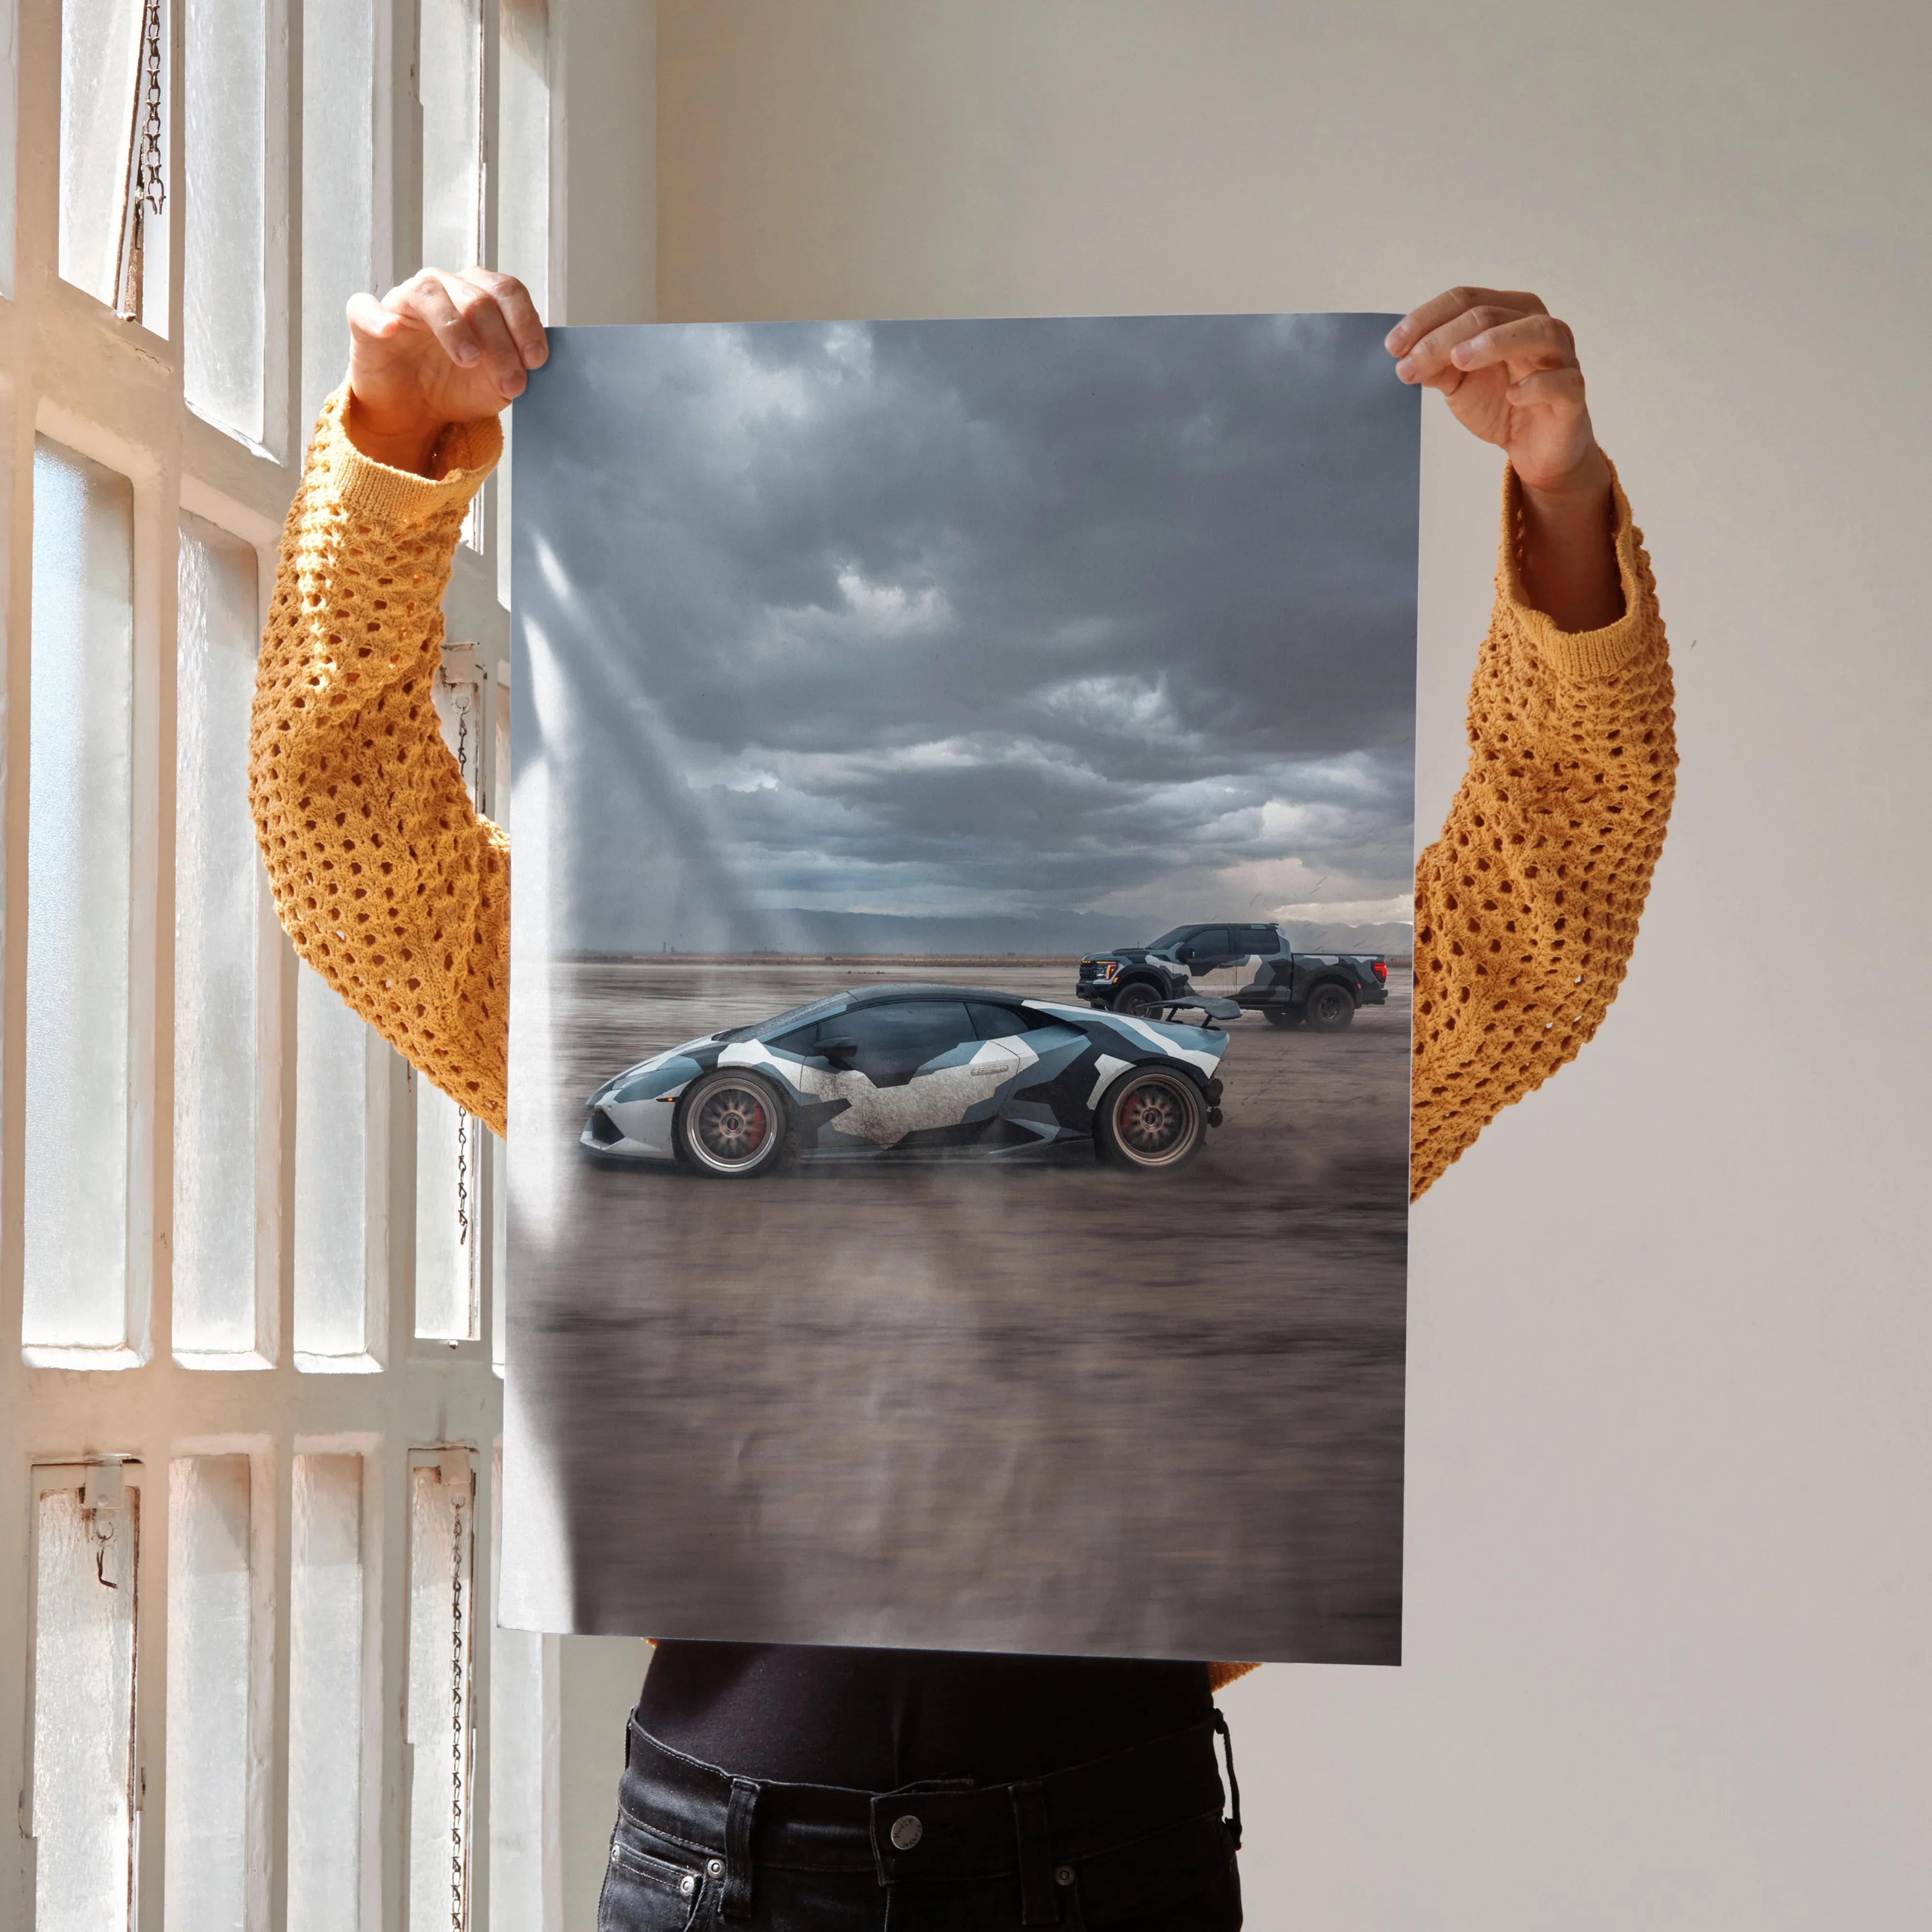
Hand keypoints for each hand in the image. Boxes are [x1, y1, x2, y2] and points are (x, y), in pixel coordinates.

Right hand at [344, 268, 546, 473]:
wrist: (415, 412)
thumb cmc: (456, 387)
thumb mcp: (497, 384)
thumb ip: (516, 367)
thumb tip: (530, 362)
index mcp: (478, 294)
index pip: (507, 291)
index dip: (525, 323)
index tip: (536, 361)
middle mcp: (443, 288)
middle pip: (477, 297)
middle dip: (500, 343)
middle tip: (510, 382)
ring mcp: (404, 300)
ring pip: (430, 293)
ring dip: (454, 327)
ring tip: (469, 360)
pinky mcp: (366, 320)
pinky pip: (366, 307)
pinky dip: (379, 317)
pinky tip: (391, 330)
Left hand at [1388, 287, 1621, 628]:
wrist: (1534, 447)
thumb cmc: (1500, 402)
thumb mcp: (1458, 382)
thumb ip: (1435, 364)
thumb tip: (1405, 355)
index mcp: (1509, 313)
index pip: (1466, 300)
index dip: (1426, 319)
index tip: (1393, 347)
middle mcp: (1538, 326)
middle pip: (1491, 314)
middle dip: (1444, 337)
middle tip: (1411, 363)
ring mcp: (1561, 357)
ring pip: (1537, 332)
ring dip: (1495, 342)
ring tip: (1459, 360)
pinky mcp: (1573, 393)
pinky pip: (1563, 381)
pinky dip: (1537, 384)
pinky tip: (1512, 394)